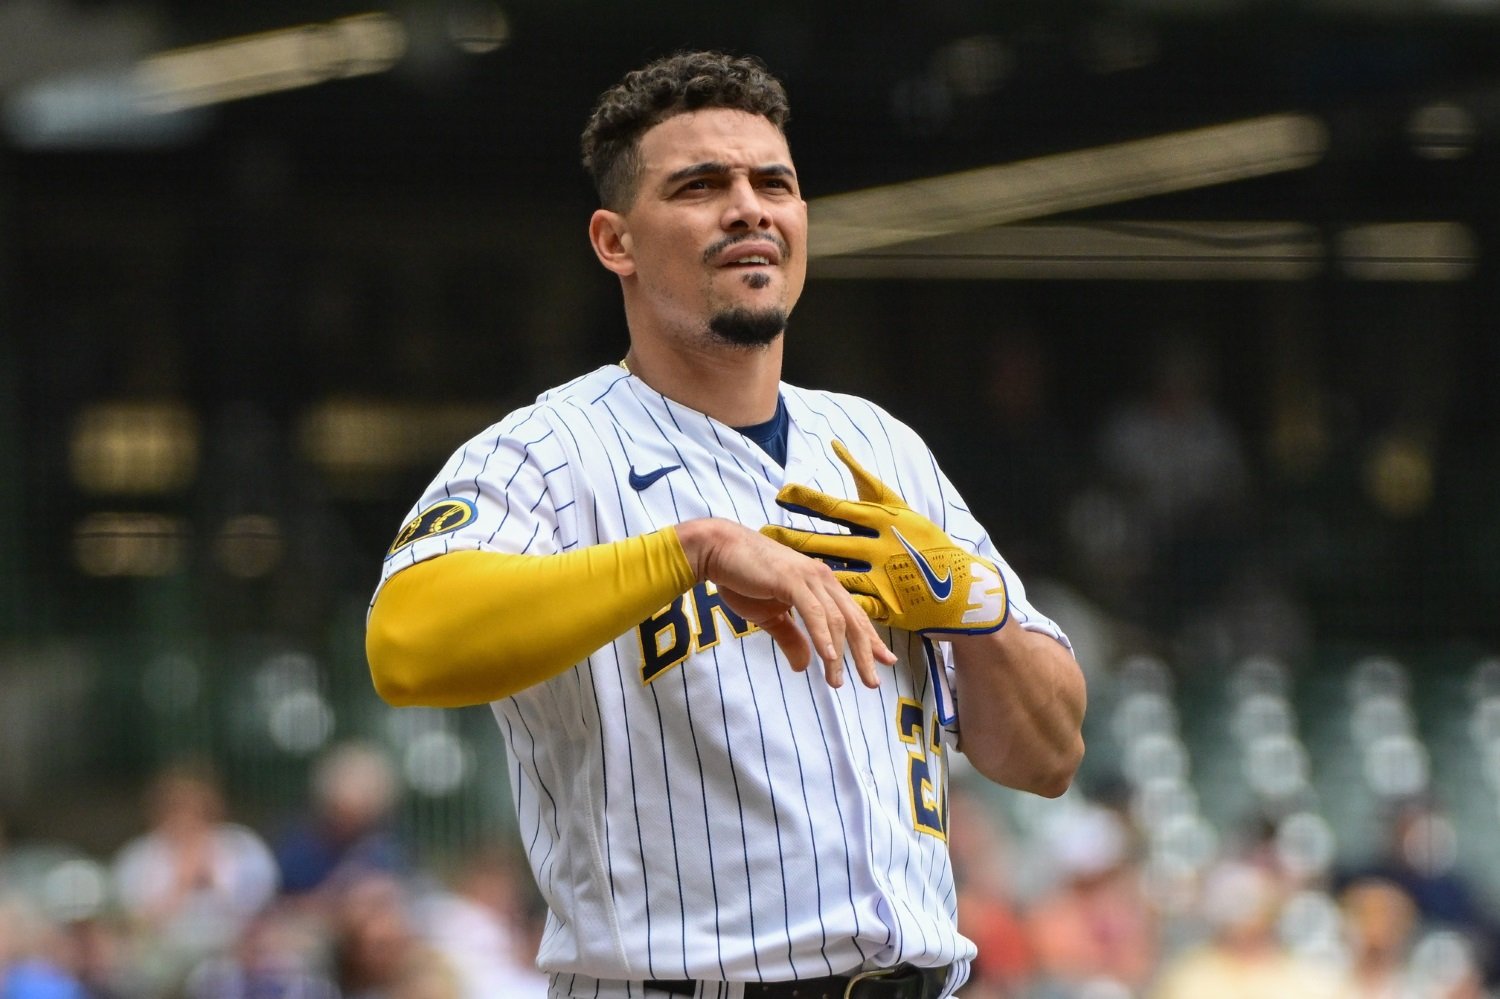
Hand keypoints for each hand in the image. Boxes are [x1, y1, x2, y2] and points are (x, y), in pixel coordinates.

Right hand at [675, 518, 895, 687]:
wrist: (718, 552)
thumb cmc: (743, 580)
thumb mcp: (771, 617)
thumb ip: (790, 638)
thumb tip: (803, 666)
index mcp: (821, 586)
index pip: (852, 616)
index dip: (870, 640)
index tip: (885, 661)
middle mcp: (822, 579)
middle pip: (852, 621)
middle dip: (865, 652)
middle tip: (873, 682)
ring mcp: (809, 578)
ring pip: (835, 621)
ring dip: (839, 654)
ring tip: (836, 681)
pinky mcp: (792, 580)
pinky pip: (813, 612)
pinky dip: (822, 636)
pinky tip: (827, 657)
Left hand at [760, 440, 1007, 634]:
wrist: (961, 587)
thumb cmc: (925, 540)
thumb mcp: (898, 504)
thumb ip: (863, 477)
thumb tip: (835, 445)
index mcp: (884, 520)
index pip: (838, 507)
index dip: (808, 501)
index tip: (781, 495)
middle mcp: (881, 547)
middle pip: (828, 542)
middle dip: (793, 537)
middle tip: (764, 533)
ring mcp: (883, 578)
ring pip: (835, 573)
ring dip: (804, 569)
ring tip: (777, 565)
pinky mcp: (885, 605)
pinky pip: (851, 605)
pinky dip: (830, 603)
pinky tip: (805, 600)